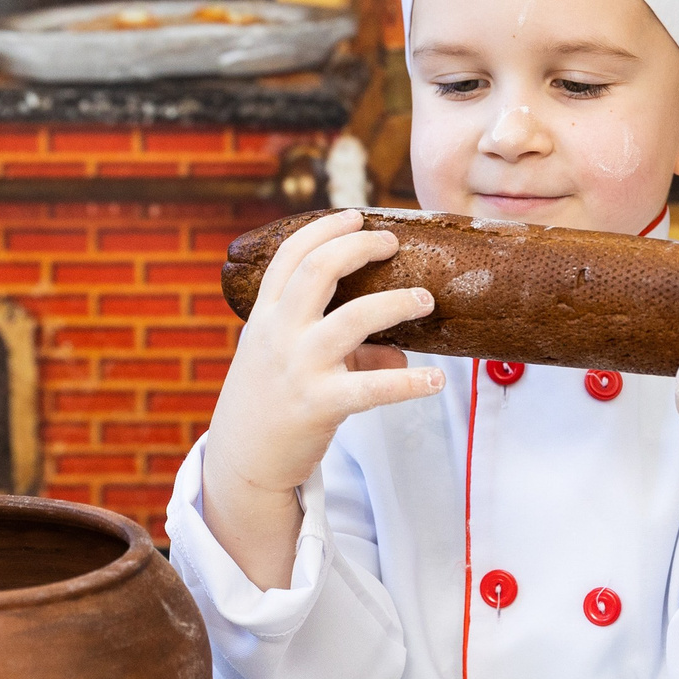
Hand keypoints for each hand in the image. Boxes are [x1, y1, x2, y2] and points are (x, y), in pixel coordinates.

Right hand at [201, 211, 443, 588]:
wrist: (243, 462)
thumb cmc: (270, 403)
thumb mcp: (288, 362)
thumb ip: (343, 347)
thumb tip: (399, 350)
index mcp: (265, 316)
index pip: (290, 256)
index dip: (324, 229)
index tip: (355, 216)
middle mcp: (279, 334)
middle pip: (319, 269)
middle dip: (359, 247)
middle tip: (391, 242)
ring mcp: (299, 367)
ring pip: (355, 318)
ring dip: (397, 303)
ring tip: (426, 301)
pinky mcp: (320, 404)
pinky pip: (375, 387)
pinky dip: (410, 381)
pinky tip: (436, 380)